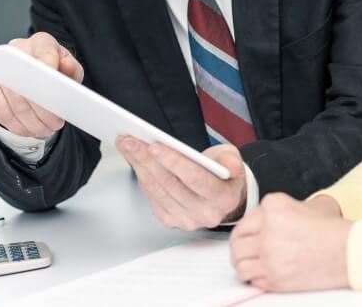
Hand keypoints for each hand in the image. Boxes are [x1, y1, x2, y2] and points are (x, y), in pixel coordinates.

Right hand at [0, 32, 82, 137]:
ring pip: (13, 101)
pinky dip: (16, 125)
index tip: (56, 91)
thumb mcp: (70, 69)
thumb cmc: (55, 70)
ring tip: (46, 131)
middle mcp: (15, 50)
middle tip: (56, 124)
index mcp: (40, 42)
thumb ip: (71, 68)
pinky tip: (29, 131)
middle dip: (43, 110)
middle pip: (26, 83)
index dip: (49, 70)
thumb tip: (65, 67)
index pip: (44, 52)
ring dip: (30, 122)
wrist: (34, 73)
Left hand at [117, 138, 247, 228]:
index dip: (173, 162)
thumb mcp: (233, 159)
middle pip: (170, 184)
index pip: (195, 179)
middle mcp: (205, 213)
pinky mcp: (171, 220)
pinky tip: (136, 162)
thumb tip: (229, 166)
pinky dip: (141, 177)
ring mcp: (186, 219)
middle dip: (148, 160)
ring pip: (157, 190)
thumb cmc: (224, 174)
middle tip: (132, 141)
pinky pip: (151, 197)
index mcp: (224, 198)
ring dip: (139, 166)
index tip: (156, 146)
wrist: (220, 195)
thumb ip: (232, 161)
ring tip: (128, 146)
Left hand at [229, 193, 352, 291]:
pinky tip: (261, 273)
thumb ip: (290, 206)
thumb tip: (278, 215)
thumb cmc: (333, 231)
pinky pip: (250, 277)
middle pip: (237, 239)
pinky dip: (253, 276)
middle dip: (240, 245)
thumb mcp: (312, 205)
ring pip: (239, 260)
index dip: (250, 227)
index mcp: (275, 206)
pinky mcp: (272, 276)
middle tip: (245, 249)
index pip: (247, 218)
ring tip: (251, 262)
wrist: (347, 252)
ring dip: (242, 262)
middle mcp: (267, 229)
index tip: (253, 233)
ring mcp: (268, 254)